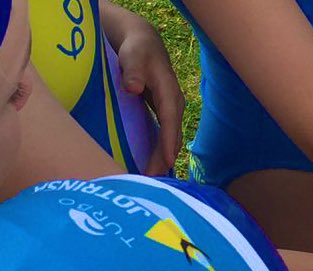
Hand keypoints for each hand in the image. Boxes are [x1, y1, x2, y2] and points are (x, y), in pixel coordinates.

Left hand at [111, 13, 184, 173]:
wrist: (143, 43)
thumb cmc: (137, 50)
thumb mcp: (133, 55)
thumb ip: (132, 70)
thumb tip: (133, 87)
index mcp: (169, 93)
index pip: (170, 121)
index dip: (168, 142)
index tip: (166, 162)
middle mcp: (173, 104)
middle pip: (172, 135)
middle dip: (165, 158)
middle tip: (154, 179)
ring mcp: (170, 110)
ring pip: (170, 138)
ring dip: (164, 157)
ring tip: (154, 178)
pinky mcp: (163, 113)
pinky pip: (165, 135)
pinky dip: (161, 150)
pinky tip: (154, 164)